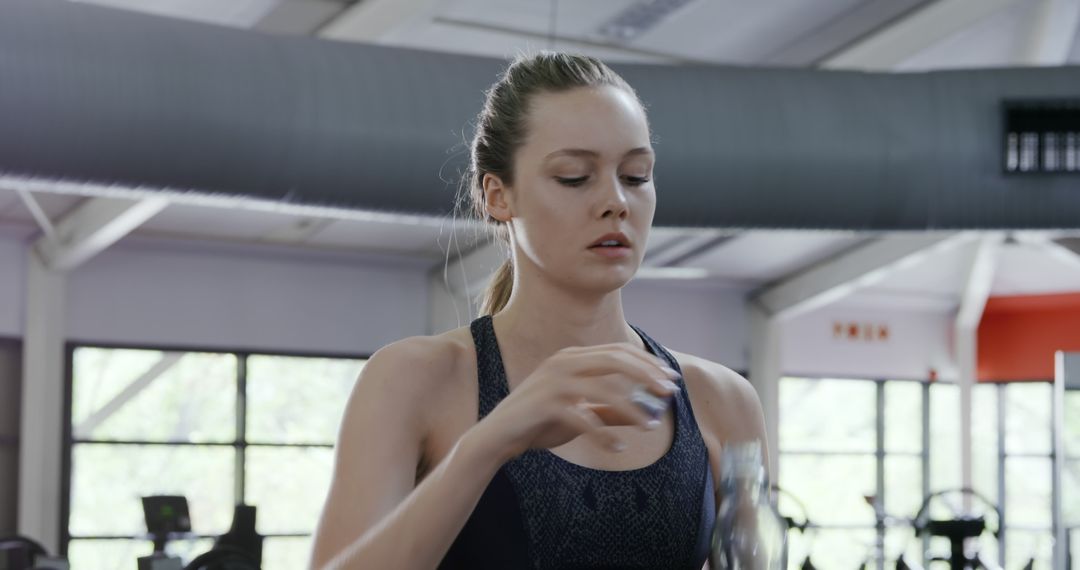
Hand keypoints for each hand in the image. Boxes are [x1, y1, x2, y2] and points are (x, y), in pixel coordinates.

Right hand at [472, 343, 680, 461]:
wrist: (498, 436)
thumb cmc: (540, 422)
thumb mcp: (581, 413)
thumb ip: (610, 410)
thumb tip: (646, 414)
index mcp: (572, 356)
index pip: (618, 351)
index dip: (648, 363)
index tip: (670, 378)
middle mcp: (563, 362)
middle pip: (616, 360)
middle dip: (647, 375)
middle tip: (670, 393)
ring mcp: (553, 381)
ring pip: (605, 390)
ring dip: (632, 409)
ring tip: (650, 426)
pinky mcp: (545, 404)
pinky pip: (584, 419)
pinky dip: (604, 435)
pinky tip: (618, 448)